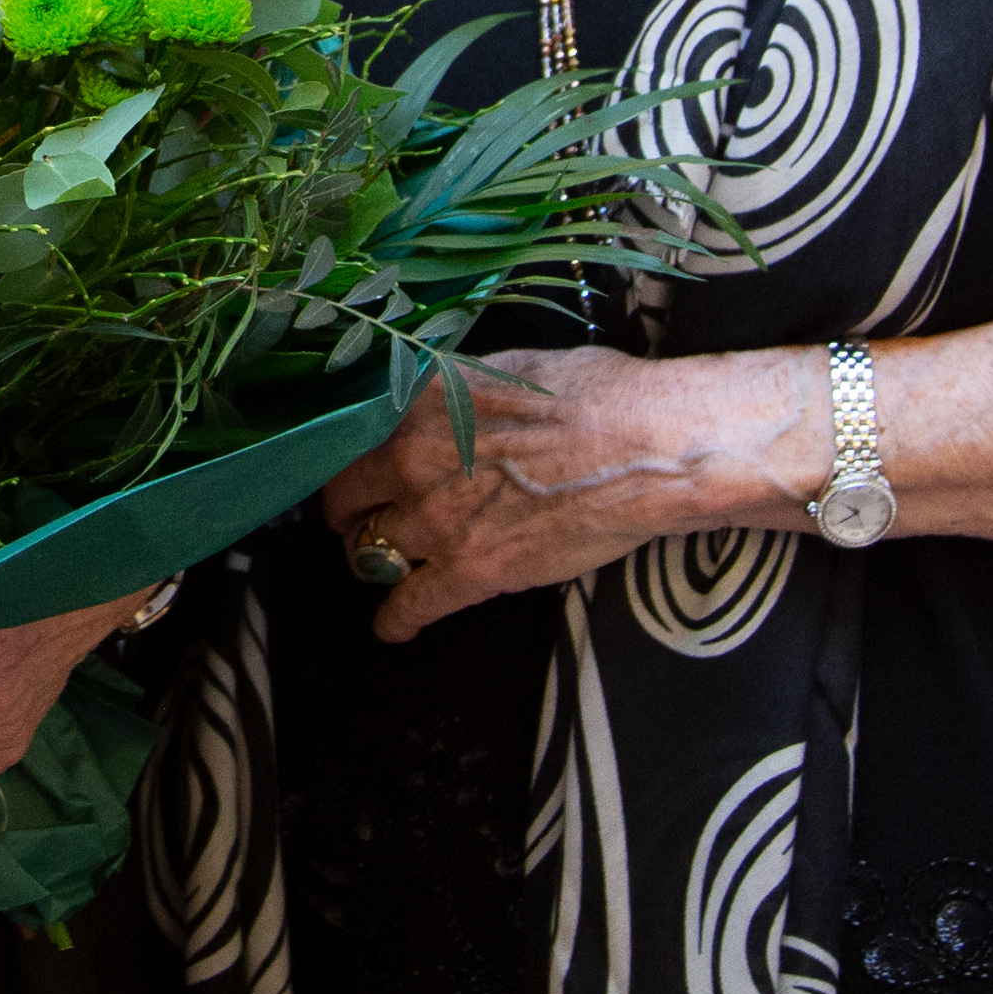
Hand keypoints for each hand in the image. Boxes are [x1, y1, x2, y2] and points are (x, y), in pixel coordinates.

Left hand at [320, 344, 806, 640]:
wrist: (648, 447)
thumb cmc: (593, 393)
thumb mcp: (504, 366)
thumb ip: (452, 389)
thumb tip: (431, 398)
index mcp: (417, 400)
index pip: (346, 436)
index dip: (346, 458)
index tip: (352, 469)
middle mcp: (411, 458)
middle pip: (344, 499)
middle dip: (348, 513)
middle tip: (360, 519)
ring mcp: (437, 519)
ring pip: (369, 552)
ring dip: (370, 561)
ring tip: (377, 566)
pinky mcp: (471, 571)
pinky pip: (410, 605)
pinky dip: (395, 621)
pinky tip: (391, 627)